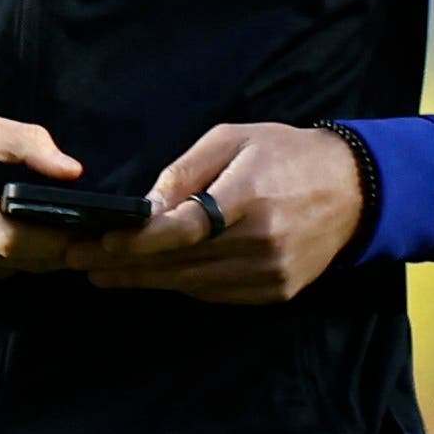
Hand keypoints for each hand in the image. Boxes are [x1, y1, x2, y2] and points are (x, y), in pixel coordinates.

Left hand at [90, 122, 363, 302]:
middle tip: (79, 262)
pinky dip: (182, 285)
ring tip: (103, 273)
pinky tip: (153, 277)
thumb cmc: (287, 154)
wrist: (354, 189)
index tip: (95, 242)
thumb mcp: (233, 139)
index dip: (135, 242)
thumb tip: (144, 208)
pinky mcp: (276, 291)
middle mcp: (261, 242)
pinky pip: (216, 294)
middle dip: (122, 264)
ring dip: (144, 281)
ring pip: (192, 284)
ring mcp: (270, 273)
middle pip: (178, 263)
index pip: (181, 230)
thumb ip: (185, 172)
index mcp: (250, 196)